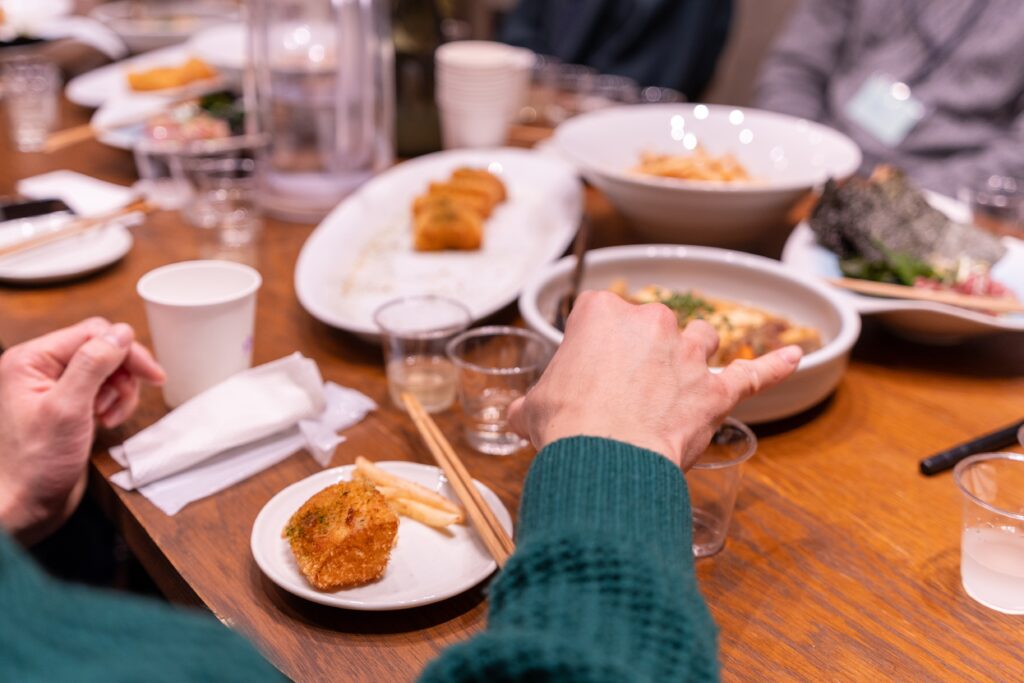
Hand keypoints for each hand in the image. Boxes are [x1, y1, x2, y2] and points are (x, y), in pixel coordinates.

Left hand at [0, 318, 164, 543]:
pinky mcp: (66, 406)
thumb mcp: (67, 409)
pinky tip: (105, 422)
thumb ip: (93, 364)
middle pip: (102, 349)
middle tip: (129, 402)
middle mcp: (40, 369)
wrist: (24, 506)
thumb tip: (121, 333)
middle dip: (123, 375)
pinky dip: (112, 404)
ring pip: (106, 370)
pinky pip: (101, 390)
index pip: (93, 333)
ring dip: (119, 392)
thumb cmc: (33, 464)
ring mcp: (53, 388)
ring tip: (109, 418)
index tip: (152, 375)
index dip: (126, 352)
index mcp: (31, 360)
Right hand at [508, 291, 801, 468]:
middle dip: (643, 352)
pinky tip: (796, 357)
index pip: (599, 314)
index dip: (594, 345)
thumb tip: (514, 417)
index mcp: (601, 315)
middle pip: (654, 325)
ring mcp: (689, 354)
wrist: (604, 456)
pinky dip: (776, 366)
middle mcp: (650, 323)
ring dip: (693, 357)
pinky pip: (755, 373)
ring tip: (681, 383)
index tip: (588, 370)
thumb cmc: (566, 426)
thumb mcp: (534, 410)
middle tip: (625, 390)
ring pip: (701, 339)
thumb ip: (529, 406)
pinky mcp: (717, 389)